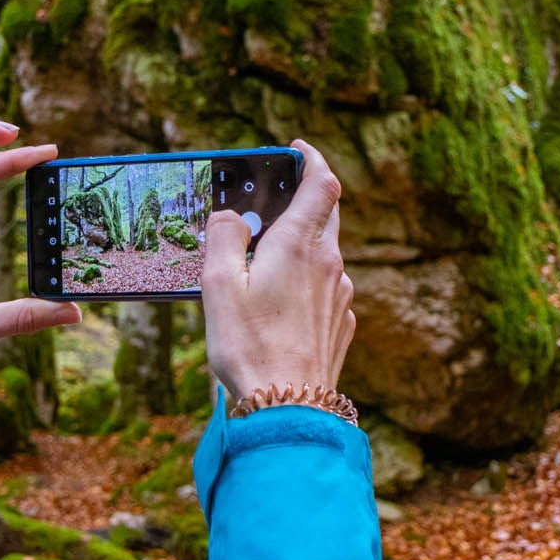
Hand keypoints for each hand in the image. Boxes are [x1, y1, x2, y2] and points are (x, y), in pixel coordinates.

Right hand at [202, 139, 355, 399]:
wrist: (288, 408)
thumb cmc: (248, 347)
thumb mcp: (218, 285)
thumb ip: (224, 238)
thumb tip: (231, 216)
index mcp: (300, 245)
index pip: (322, 183)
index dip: (312, 159)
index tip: (295, 151)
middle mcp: (329, 264)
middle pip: (326, 215)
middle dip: (303, 200)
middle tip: (274, 201)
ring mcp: (340, 296)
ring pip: (325, 254)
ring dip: (301, 246)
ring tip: (264, 263)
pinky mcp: (341, 324)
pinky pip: (326, 289)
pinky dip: (306, 282)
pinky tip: (279, 304)